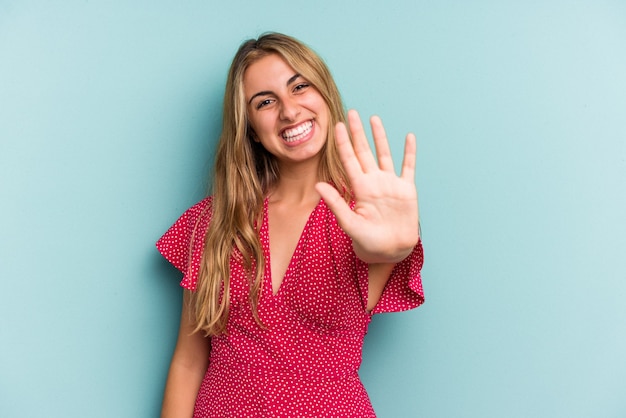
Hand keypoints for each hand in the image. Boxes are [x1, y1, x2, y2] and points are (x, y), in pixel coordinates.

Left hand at [315, 109, 418, 262]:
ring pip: (384, 154)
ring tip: (374, 118)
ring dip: (380, 137)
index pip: (349, 160)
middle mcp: (374, 182)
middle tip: (351, 113)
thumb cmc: (367, 242)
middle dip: (358, 133)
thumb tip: (318, 185)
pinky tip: (408, 137)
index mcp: (359, 189)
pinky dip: (409, 152)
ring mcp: (390, 184)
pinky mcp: (407, 190)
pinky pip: (408, 167)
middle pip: (364, 152)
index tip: (337, 126)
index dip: (343, 143)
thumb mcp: (349, 224)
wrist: (390, 252)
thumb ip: (336, 203)